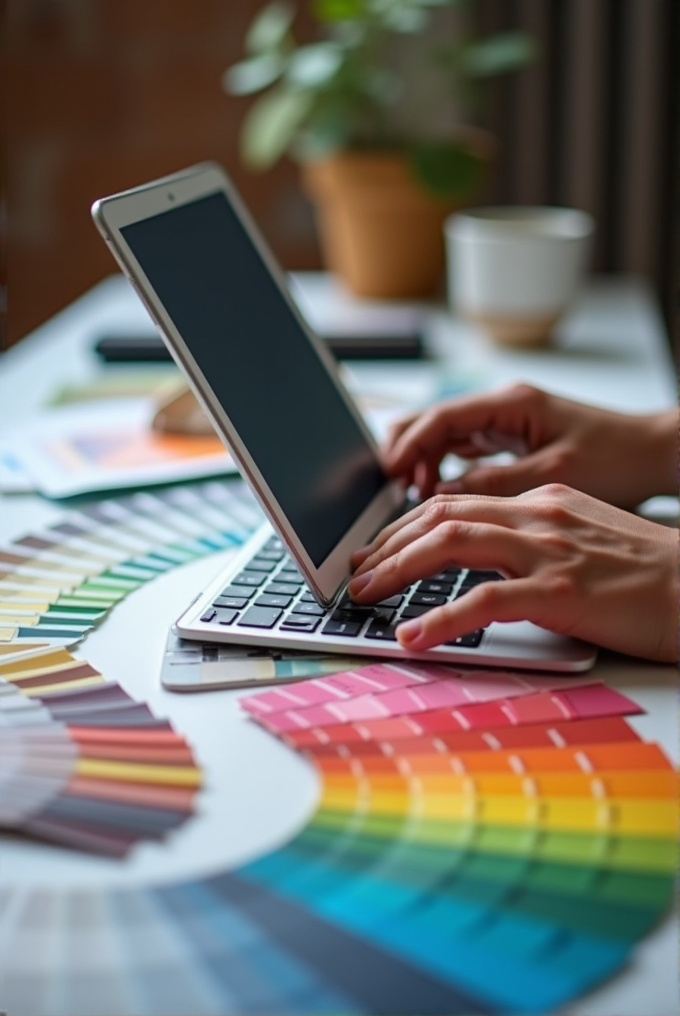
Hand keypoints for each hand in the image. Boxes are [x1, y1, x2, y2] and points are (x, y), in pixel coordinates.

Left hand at [348, 485, 678, 662]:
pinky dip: (440, 619)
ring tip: (364, 592)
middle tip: (357, 570)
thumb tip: (483, 564)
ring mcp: (548, 551)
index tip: (377, 547)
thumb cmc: (647, 574)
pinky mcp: (561, 592)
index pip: (456, 503)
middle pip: (442, 516)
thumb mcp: (582, 541)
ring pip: (452, 544)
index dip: (407, 524)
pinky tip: (413, 635)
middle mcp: (538, 516)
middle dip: (389, 543)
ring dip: (398, 568)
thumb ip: (533, 541)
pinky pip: (484, 601)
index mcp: (541, 503)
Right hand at [383, 383, 676, 508]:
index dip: (410, 445)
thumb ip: (495, 483)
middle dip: (405, 451)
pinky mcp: (511, 440)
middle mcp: (503, 407)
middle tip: (387, 487)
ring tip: (409, 497)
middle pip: (433, 421)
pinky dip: (443, 469)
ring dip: (423, 463)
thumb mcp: (553, 476)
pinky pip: (463, 450)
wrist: (653, 453)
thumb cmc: (617, 459)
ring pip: (444, 436)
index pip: (442, 417)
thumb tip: (443, 497)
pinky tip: (437, 494)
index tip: (388, 473)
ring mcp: (505, 422)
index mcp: (512, 404)